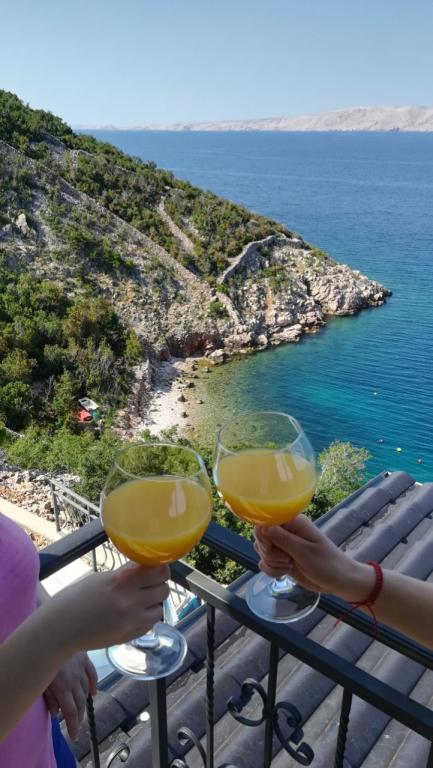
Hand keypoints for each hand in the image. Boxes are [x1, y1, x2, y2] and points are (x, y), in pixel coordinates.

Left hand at [44, 653, 96, 740]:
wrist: (54, 634)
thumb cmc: (42, 659)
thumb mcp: (43, 681)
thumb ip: (51, 698)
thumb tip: (56, 713)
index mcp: (64, 688)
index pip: (71, 712)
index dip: (73, 726)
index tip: (74, 736)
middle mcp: (75, 681)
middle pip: (80, 704)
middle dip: (79, 718)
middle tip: (77, 727)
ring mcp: (82, 670)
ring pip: (86, 691)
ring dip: (84, 704)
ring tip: (81, 713)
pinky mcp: (86, 660)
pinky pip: (92, 675)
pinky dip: (93, 685)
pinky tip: (92, 693)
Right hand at [48, 562, 169, 654]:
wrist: (60, 629)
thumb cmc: (75, 598)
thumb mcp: (101, 579)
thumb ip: (124, 575)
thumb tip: (144, 568)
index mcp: (121, 581)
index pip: (159, 571)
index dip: (160, 568)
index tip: (156, 567)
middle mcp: (130, 601)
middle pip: (164, 589)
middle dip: (159, 585)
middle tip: (148, 584)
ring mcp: (131, 621)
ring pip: (160, 609)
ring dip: (154, 604)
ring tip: (141, 601)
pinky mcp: (129, 637)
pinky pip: (149, 625)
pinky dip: (145, 619)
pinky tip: (133, 615)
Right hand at [254, 515, 373, 601]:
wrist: (338, 582)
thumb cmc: (326, 563)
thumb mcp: (303, 551)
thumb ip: (281, 538)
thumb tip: (261, 526)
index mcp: (293, 522)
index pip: (266, 520)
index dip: (263, 535)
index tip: (270, 548)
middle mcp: (286, 532)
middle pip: (261, 537)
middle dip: (269, 552)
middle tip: (287, 559)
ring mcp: (283, 546)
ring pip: (262, 551)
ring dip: (272, 562)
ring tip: (289, 565)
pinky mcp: (281, 559)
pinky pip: (265, 562)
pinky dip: (272, 570)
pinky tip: (285, 573)